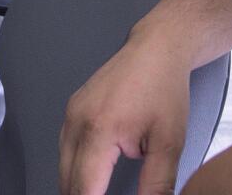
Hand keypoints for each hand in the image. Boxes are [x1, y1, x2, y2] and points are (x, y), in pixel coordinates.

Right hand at [59, 30, 191, 194]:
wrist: (155, 50)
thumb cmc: (163, 89)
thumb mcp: (169, 142)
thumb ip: (157, 183)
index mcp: (99, 130)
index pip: (85, 189)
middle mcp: (77, 122)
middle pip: (67, 182)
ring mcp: (71, 114)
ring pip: (62, 167)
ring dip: (77, 187)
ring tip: (99, 194)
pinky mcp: (71, 110)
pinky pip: (64, 149)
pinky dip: (75, 169)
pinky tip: (91, 178)